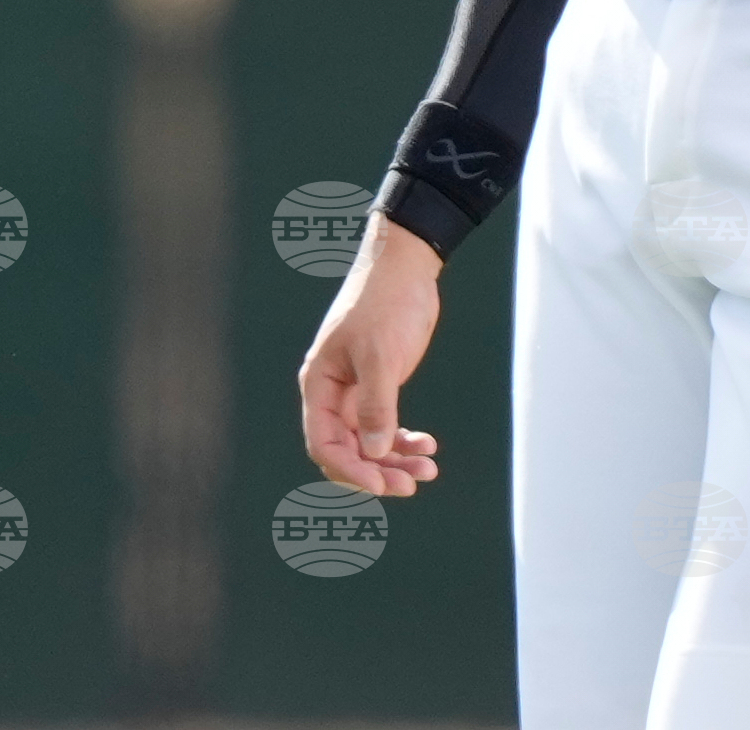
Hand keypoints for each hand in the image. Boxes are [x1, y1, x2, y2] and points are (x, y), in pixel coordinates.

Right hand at [299, 210, 442, 497]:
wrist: (407, 265)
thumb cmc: (386, 302)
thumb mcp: (381, 354)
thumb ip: (376, 404)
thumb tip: (376, 453)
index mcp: (320, 384)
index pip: (325, 444)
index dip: (350, 470)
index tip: (382, 483)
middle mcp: (333, 392)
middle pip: (348, 450)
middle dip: (378, 471)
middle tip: (412, 484)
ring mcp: (356, 390)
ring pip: (370, 442)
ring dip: (396, 459)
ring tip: (429, 469)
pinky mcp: (380, 383)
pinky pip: (387, 425)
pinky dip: (405, 439)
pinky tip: (428, 445)